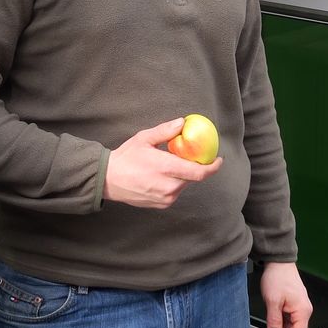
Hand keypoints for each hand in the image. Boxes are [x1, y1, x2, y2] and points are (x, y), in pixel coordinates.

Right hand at [103, 118, 222, 208]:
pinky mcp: (161, 205)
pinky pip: (175, 193)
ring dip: (181, 175)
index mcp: (167, 169)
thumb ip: (165, 131)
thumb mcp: (144, 138)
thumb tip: (183, 123)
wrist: (108, 180)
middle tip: (186, 156)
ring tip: (166, 166)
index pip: (200, 172)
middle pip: (192, 177)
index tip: (219, 159)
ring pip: (183, 185)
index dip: (213, 167)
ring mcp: (165, 198)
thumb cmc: (126, 157)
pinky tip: (159, 176)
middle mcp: (169, 186)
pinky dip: (173, 183)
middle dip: (193, 166)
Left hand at [258, 262, 311, 327]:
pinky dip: (281, 325)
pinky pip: (290, 320)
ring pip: (292, 327)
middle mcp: (304, 310)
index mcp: (302, 310)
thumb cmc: (278, 277)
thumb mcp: (272, 301)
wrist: (278, 262)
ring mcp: (300, 308)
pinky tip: (272, 326)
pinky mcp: (294, 305)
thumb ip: (274, 320)